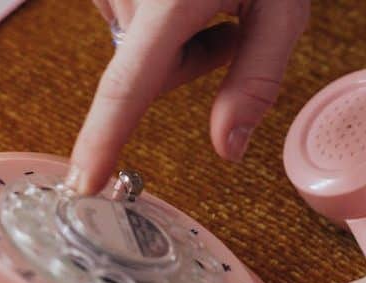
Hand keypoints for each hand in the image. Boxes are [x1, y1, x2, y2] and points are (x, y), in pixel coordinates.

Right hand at [67, 0, 309, 193]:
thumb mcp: (280, 8)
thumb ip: (255, 80)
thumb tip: (229, 149)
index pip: (129, 84)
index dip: (104, 138)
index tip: (84, 182)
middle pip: (138, 72)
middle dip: (181, 67)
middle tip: (224, 28)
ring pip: (132, 46)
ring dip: (169, 39)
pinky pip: (124, 16)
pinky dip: (155, 16)